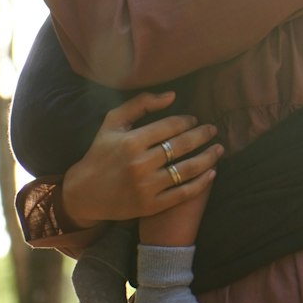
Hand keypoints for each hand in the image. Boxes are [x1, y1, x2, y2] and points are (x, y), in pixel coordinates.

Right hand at [58, 90, 221, 225]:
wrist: (85, 193)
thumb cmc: (101, 152)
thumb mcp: (112, 122)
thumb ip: (140, 103)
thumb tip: (172, 95)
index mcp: (131, 141)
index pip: (171, 126)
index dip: (188, 121)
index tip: (195, 120)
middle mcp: (140, 164)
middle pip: (182, 146)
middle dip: (203, 136)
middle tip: (213, 131)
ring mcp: (147, 187)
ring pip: (187, 169)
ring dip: (209, 158)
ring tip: (218, 150)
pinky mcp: (151, 206)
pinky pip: (183, 193)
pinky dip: (202, 183)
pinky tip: (212, 173)